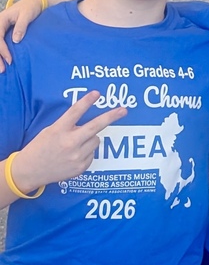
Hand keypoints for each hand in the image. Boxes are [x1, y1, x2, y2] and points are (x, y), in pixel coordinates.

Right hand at [0, 0, 46, 70]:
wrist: (34, 3)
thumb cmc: (31, 8)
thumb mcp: (27, 15)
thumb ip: (21, 27)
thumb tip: (15, 40)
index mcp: (1, 20)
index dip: (2, 50)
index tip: (10, 60)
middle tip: (2, 70)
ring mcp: (0, 29)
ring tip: (1, 69)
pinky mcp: (4, 32)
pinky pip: (0, 42)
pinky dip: (0, 52)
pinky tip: (2, 61)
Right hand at [12, 91, 126, 190]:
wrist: (29, 171)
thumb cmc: (40, 147)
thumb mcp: (50, 131)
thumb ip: (68, 126)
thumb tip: (90, 123)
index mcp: (58, 130)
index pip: (74, 112)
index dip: (86, 102)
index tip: (96, 93)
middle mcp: (69, 143)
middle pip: (95, 126)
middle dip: (111, 117)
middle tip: (123, 110)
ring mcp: (76, 156)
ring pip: (96, 140)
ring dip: (90, 138)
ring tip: (75, 144)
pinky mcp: (81, 167)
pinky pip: (92, 153)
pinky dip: (86, 152)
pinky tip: (72, 156)